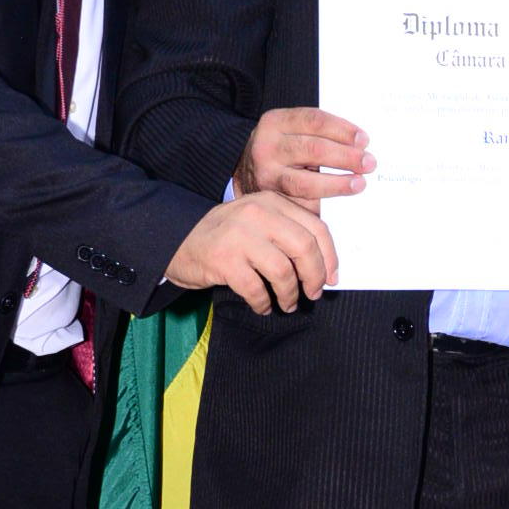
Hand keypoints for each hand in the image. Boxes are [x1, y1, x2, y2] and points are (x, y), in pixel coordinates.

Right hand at [165, 190, 338, 312]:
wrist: (177, 239)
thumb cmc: (226, 236)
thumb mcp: (258, 222)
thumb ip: (287, 233)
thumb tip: (324, 266)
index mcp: (272, 202)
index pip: (316, 227)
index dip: (330, 257)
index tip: (331, 278)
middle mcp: (257, 213)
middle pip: (304, 248)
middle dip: (314, 277)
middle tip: (313, 293)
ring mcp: (238, 235)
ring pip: (282, 271)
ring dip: (289, 294)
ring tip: (287, 303)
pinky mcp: (223, 259)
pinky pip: (255, 289)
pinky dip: (263, 303)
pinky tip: (262, 306)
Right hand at [238, 105, 373, 207]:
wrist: (244, 169)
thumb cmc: (281, 148)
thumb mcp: (292, 131)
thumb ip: (319, 134)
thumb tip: (360, 146)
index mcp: (275, 122)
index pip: (314, 121)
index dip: (342, 130)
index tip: (364, 139)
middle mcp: (267, 147)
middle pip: (313, 149)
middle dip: (345, 156)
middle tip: (369, 163)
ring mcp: (267, 176)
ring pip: (307, 182)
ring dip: (338, 183)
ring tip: (360, 183)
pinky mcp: (271, 199)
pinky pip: (302, 203)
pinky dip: (325, 202)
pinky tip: (341, 200)